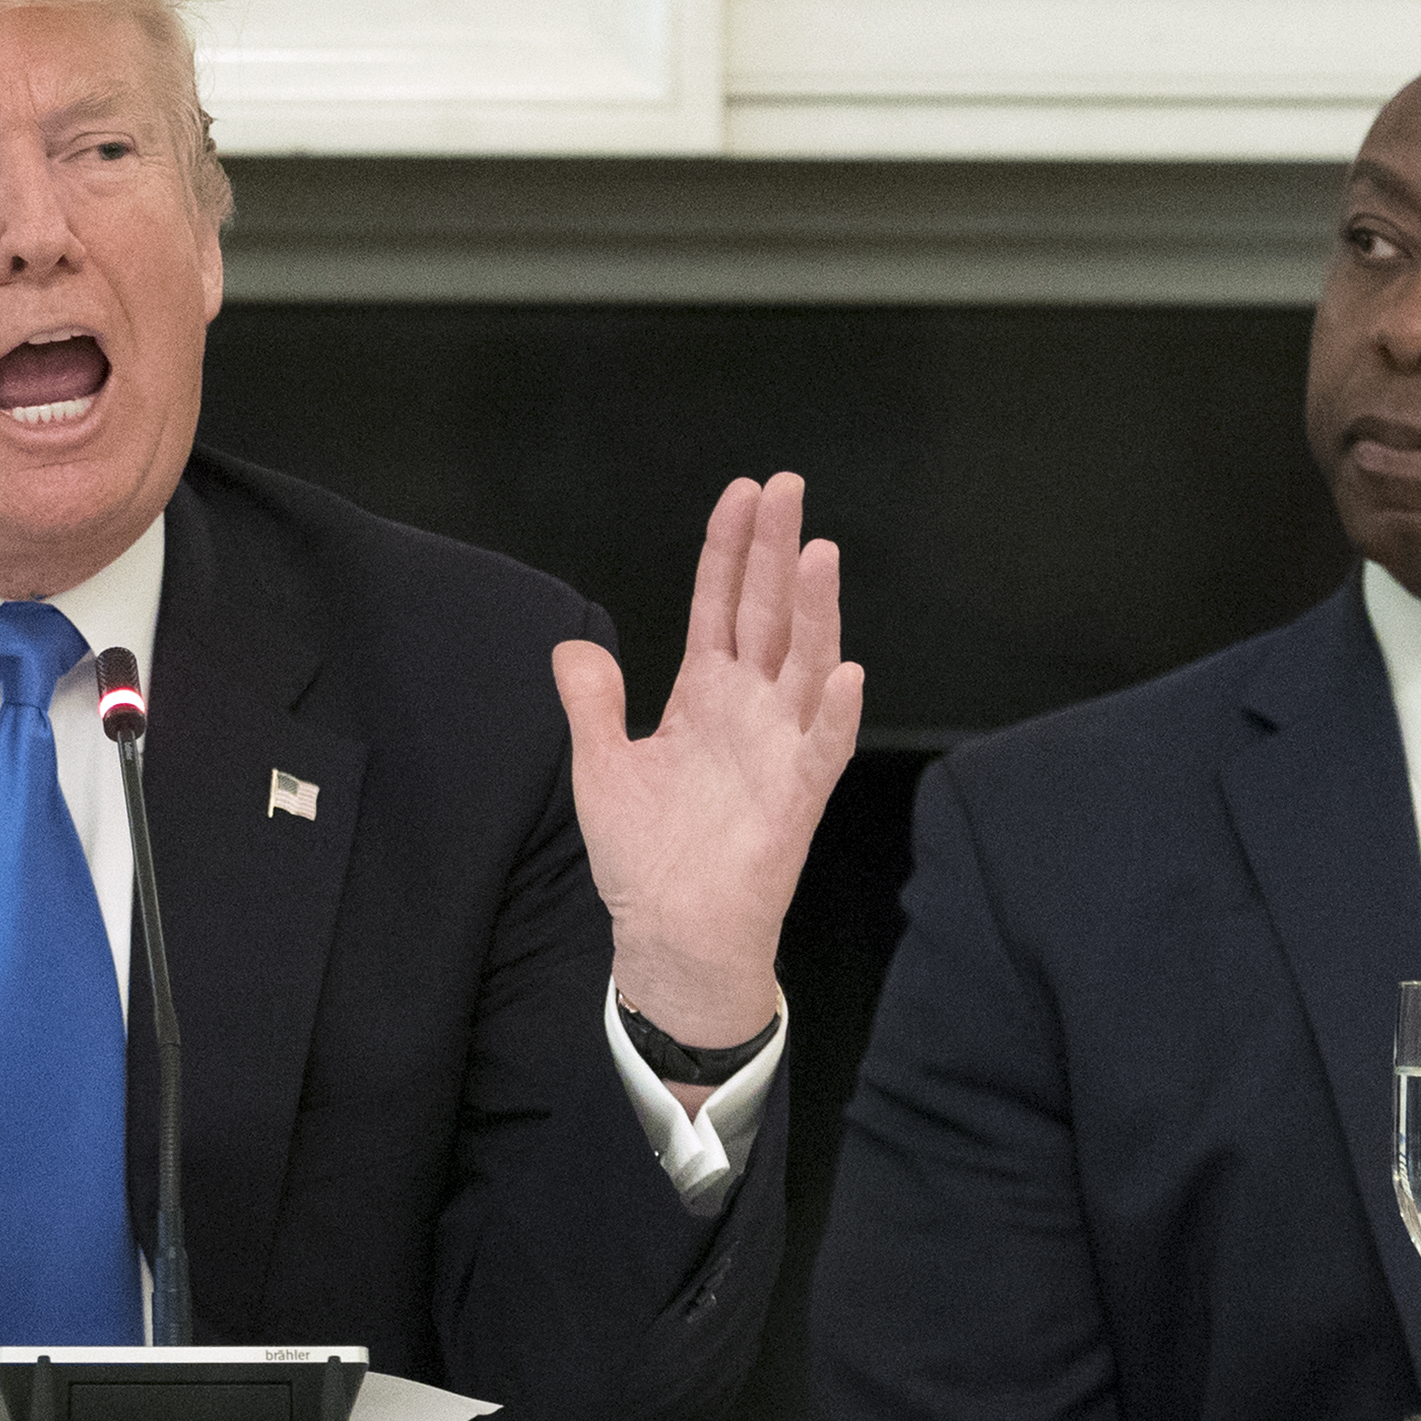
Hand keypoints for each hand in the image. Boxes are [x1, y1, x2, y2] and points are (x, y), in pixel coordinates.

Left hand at [549, 472, 863, 1076]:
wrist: (668, 934)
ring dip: (814, 612)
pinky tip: (848, 672)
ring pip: (805, 666)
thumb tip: (572, 645)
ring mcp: (777, 750)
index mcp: (705, 695)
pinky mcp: (794, 801)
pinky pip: (822, 750)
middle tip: (789, 486)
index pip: (719, 605)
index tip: (741, 492)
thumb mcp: (601, 767)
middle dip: (776, 549)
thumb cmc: (645, 857)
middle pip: (768, 614)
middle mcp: (750, 710)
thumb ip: (592, 704)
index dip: (728, 550)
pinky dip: (836, 714)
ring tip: (819, 553)